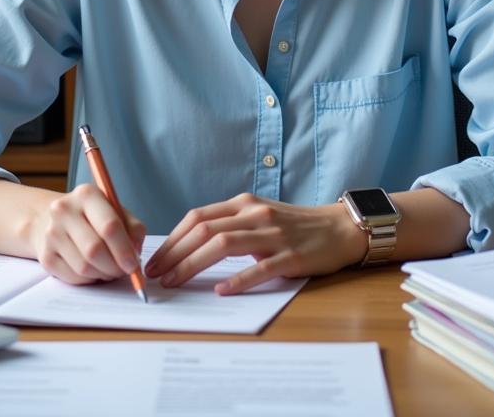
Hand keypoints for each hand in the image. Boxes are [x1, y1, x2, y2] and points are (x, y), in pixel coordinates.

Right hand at [25, 182, 145, 285]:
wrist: (50, 219)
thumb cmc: (91, 216)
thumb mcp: (115, 210)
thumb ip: (132, 227)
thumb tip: (135, 251)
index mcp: (86, 194)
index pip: (109, 226)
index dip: (124, 250)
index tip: (133, 264)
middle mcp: (64, 210)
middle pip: (95, 250)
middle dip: (114, 267)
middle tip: (124, 271)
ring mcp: (51, 233)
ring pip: (84, 267)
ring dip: (103, 274)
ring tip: (109, 269)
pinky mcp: (45, 256)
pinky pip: (73, 277)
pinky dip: (89, 279)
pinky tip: (94, 270)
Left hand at [144, 193, 367, 294]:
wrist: (337, 228)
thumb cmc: (292, 226)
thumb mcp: (257, 216)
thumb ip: (229, 225)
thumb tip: (188, 247)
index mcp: (243, 203)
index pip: (197, 217)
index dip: (172, 239)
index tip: (155, 260)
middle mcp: (254, 213)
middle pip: (204, 230)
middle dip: (174, 253)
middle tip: (156, 275)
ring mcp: (273, 234)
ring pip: (223, 245)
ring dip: (193, 265)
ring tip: (175, 282)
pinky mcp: (291, 256)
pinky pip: (259, 267)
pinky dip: (237, 279)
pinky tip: (221, 291)